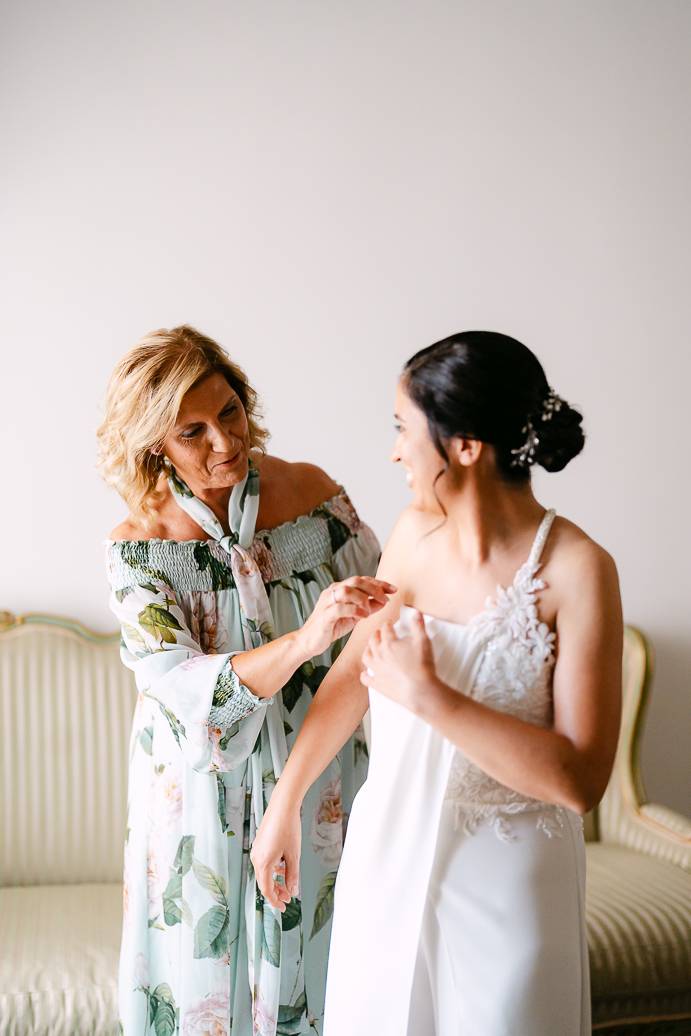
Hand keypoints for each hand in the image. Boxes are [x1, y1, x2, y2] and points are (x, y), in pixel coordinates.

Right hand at [251, 796, 301, 911]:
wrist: (282, 806)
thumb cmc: (288, 828)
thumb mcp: (293, 855)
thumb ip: (292, 876)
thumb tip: (292, 891)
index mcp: (263, 863)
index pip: (266, 890)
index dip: (275, 901)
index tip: (284, 907)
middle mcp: (256, 858)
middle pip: (264, 882)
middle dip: (276, 892)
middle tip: (288, 898)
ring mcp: (256, 850)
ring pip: (264, 872)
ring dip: (275, 880)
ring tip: (288, 883)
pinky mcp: (259, 843)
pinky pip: (264, 862)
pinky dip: (273, 869)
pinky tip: (283, 867)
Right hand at [299, 576, 396, 658]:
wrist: (309, 642)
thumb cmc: (331, 627)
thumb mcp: (353, 616)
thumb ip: (367, 607)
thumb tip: (384, 600)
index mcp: (339, 589)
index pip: (362, 580)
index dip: (379, 583)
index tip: (394, 589)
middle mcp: (332, 591)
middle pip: (355, 580)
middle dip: (374, 588)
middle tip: (385, 599)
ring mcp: (327, 602)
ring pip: (346, 590)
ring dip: (363, 599)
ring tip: (370, 610)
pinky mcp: (324, 615)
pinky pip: (339, 608)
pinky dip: (354, 610)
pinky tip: (363, 616)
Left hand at [360, 608, 437, 712]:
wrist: (420, 690)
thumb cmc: (422, 666)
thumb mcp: (423, 640)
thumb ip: (418, 625)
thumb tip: (416, 613)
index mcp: (389, 643)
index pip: (385, 629)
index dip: (387, 624)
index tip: (389, 623)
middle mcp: (380, 655)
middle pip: (373, 640)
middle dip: (376, 634)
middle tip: (379, 633)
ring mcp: (377, 670)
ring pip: (366, 656)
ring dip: (367, 650)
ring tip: (370, 648)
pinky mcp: (377, 684)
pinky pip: (366, 678)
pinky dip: (365, 675)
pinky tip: (366, 673)